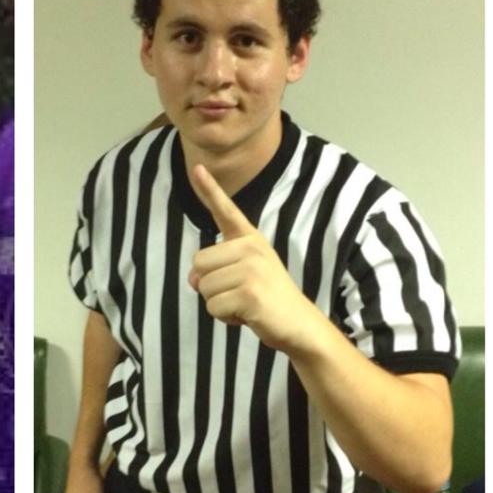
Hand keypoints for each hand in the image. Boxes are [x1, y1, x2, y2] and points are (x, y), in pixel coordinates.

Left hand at [187, 163, 317, 353]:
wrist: (299, 324)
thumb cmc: (266, 298)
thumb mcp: (242, 275)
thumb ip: (214, 269)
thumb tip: (193, 279)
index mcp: (249, 239)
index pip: (225, 211)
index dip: (209, 189)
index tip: (197, 167)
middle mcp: (251, 248)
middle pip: (198, 263)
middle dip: (210, 285)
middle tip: (239, 292)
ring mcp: (251, 269)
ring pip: (203, 287)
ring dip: (218, 303)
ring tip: (244, 303)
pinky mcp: (249, 293)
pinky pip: (213, 307)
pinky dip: (224, 318)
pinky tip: (247, 314)